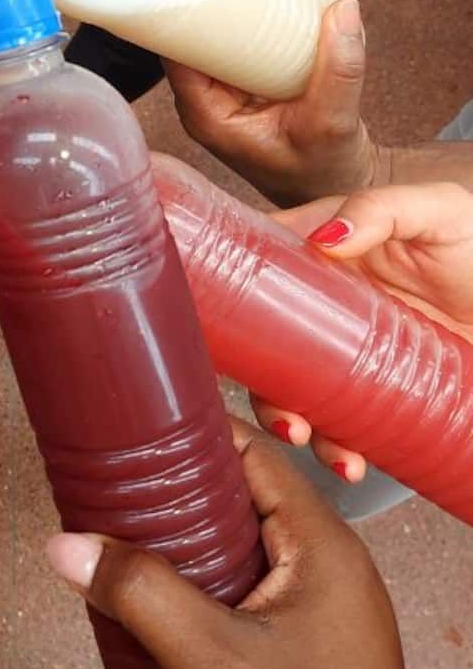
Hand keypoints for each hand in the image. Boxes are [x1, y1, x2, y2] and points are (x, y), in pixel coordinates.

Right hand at [47, 424, 470, 668]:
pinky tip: (146, 608)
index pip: (257, 456)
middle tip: (107, 479)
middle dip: (175, 490)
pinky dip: (194, 593)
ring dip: (180, 547)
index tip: (135, 418)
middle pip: (243, 502)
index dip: (196, 431)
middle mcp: (328, 573)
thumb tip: (67, 544)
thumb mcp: (212, 661)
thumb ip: (140, 592)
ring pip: (238, 556)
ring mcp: (317, 621)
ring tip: (113, 536)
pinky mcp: (300, 663)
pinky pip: (239, 603)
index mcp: (325, 549)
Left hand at [166, 0, 377, 206]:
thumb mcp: (332, 122)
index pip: (178, 52)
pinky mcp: (257, 78)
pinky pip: (262, 36)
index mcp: (206, 114)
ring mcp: (233, 86)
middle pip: (209, 30)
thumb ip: (339, 69)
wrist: (339, 190)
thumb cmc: (322, 173)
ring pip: (239, 27)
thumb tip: (344, 8)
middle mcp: (210, 96)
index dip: (188, 10)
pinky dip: (287, 13)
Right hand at [252, 182, 472, 479]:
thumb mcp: (439, 212)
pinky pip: (344, 422)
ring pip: (299, 391)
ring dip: (296, 424)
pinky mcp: (379, 390)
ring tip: (324, 447)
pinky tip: (353, 460)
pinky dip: (339, 448)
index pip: (264, 270)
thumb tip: (326, 237)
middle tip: (286, 417)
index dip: (236, 299)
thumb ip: (382, 209)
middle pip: (270, 345)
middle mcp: (328, 305)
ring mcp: (352, 352)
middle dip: (266, 386)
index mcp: (326, 253)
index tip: (230, 333)